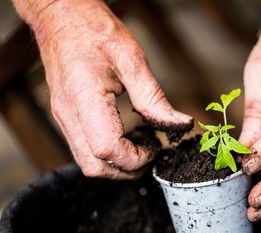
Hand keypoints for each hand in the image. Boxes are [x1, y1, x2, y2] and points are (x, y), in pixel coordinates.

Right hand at [33, 0, 191, 178]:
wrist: (62, 17)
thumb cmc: (95, 30)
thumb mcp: (132, 59)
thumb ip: (154, 97)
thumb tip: (179, 123)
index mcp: (84, 98)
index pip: (107, 149)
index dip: (135, 157)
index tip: (154, 146)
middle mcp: (68, 113)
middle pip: (94, 166)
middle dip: (127, 168)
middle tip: (150, 150)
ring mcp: (63, 117)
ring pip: (88, 163)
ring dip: (118, 162)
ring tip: (140, 140)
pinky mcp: (65, 116)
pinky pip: (84, 149)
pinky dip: (108, 153)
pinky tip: (125, 134)